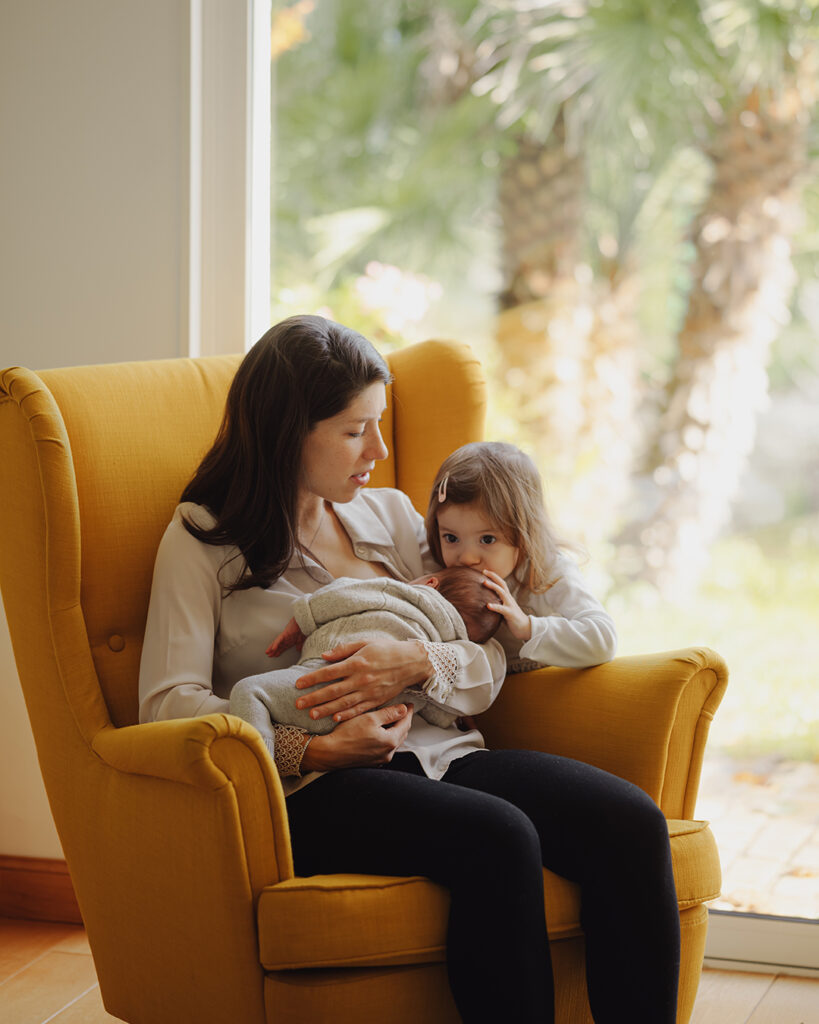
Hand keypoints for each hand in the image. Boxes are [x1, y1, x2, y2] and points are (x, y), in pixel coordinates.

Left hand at [266, 617, 304, 657]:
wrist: (303, 623)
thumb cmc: (302, 629)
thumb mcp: (301, 639)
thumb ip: (299, 645)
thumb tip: (298, 649)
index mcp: (290, 640)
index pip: (283, 647)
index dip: (279, 652)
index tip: (275, 655)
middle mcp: (286, 639)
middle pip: (278, 646)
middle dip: (274, 651)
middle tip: (269, 655)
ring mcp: (284, 636)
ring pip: (277, 643)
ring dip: (272, 648)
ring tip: (267, 652)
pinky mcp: (284, 634)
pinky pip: (279, 640)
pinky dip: (276, 644)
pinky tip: (272, 649)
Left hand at [294, 639, 429, 722]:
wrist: (412, 662)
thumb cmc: (387, 649)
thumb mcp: (365, 643)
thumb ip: (344, 650)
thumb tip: (324, 656)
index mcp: (357, 663)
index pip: (329, 672)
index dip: (312, 679)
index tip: (298, 684)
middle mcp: (361, 679)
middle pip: (333, 691)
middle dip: (314, 698)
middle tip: (298, 704)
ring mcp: (369, 692)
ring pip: (344, 703)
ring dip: (326, 710)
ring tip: (311, 715)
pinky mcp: (377, 700)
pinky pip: (359, 709)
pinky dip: (347, 715)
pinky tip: (335, 719)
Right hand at [301, 704, 414, 769]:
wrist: (329, 752)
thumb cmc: (347, 735)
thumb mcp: (370, 718)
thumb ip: (389, 714)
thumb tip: (404, 709)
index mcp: (390, 741)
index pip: (405, 723)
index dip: (408, 712)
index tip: (409, 704)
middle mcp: (388, 753)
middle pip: (400, 734)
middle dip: (402, 721)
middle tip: (402, 710)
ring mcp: (379, 760)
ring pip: (392, 742)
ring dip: (393, 730)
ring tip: (390, 720)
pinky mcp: (370, 762)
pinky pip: (382, 748)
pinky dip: (384, 739)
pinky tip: (378, 732)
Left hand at [482, 570, 531, 641]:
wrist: (526, 628)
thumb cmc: (513, 619)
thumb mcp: (504, 609)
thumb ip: (497, 604)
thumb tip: (484, 603)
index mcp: (507, 597)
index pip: (501, 583)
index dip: (494, 576)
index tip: (484, 571)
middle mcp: (509, 599)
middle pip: (502, 584)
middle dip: (493, 576)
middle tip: (484, 571)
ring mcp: (510, 605)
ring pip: (502, 593)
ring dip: (493, 586)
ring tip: (484, 582)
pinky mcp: (510, 614)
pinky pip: (502, 609)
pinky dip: (495, 606)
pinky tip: (487, 605)